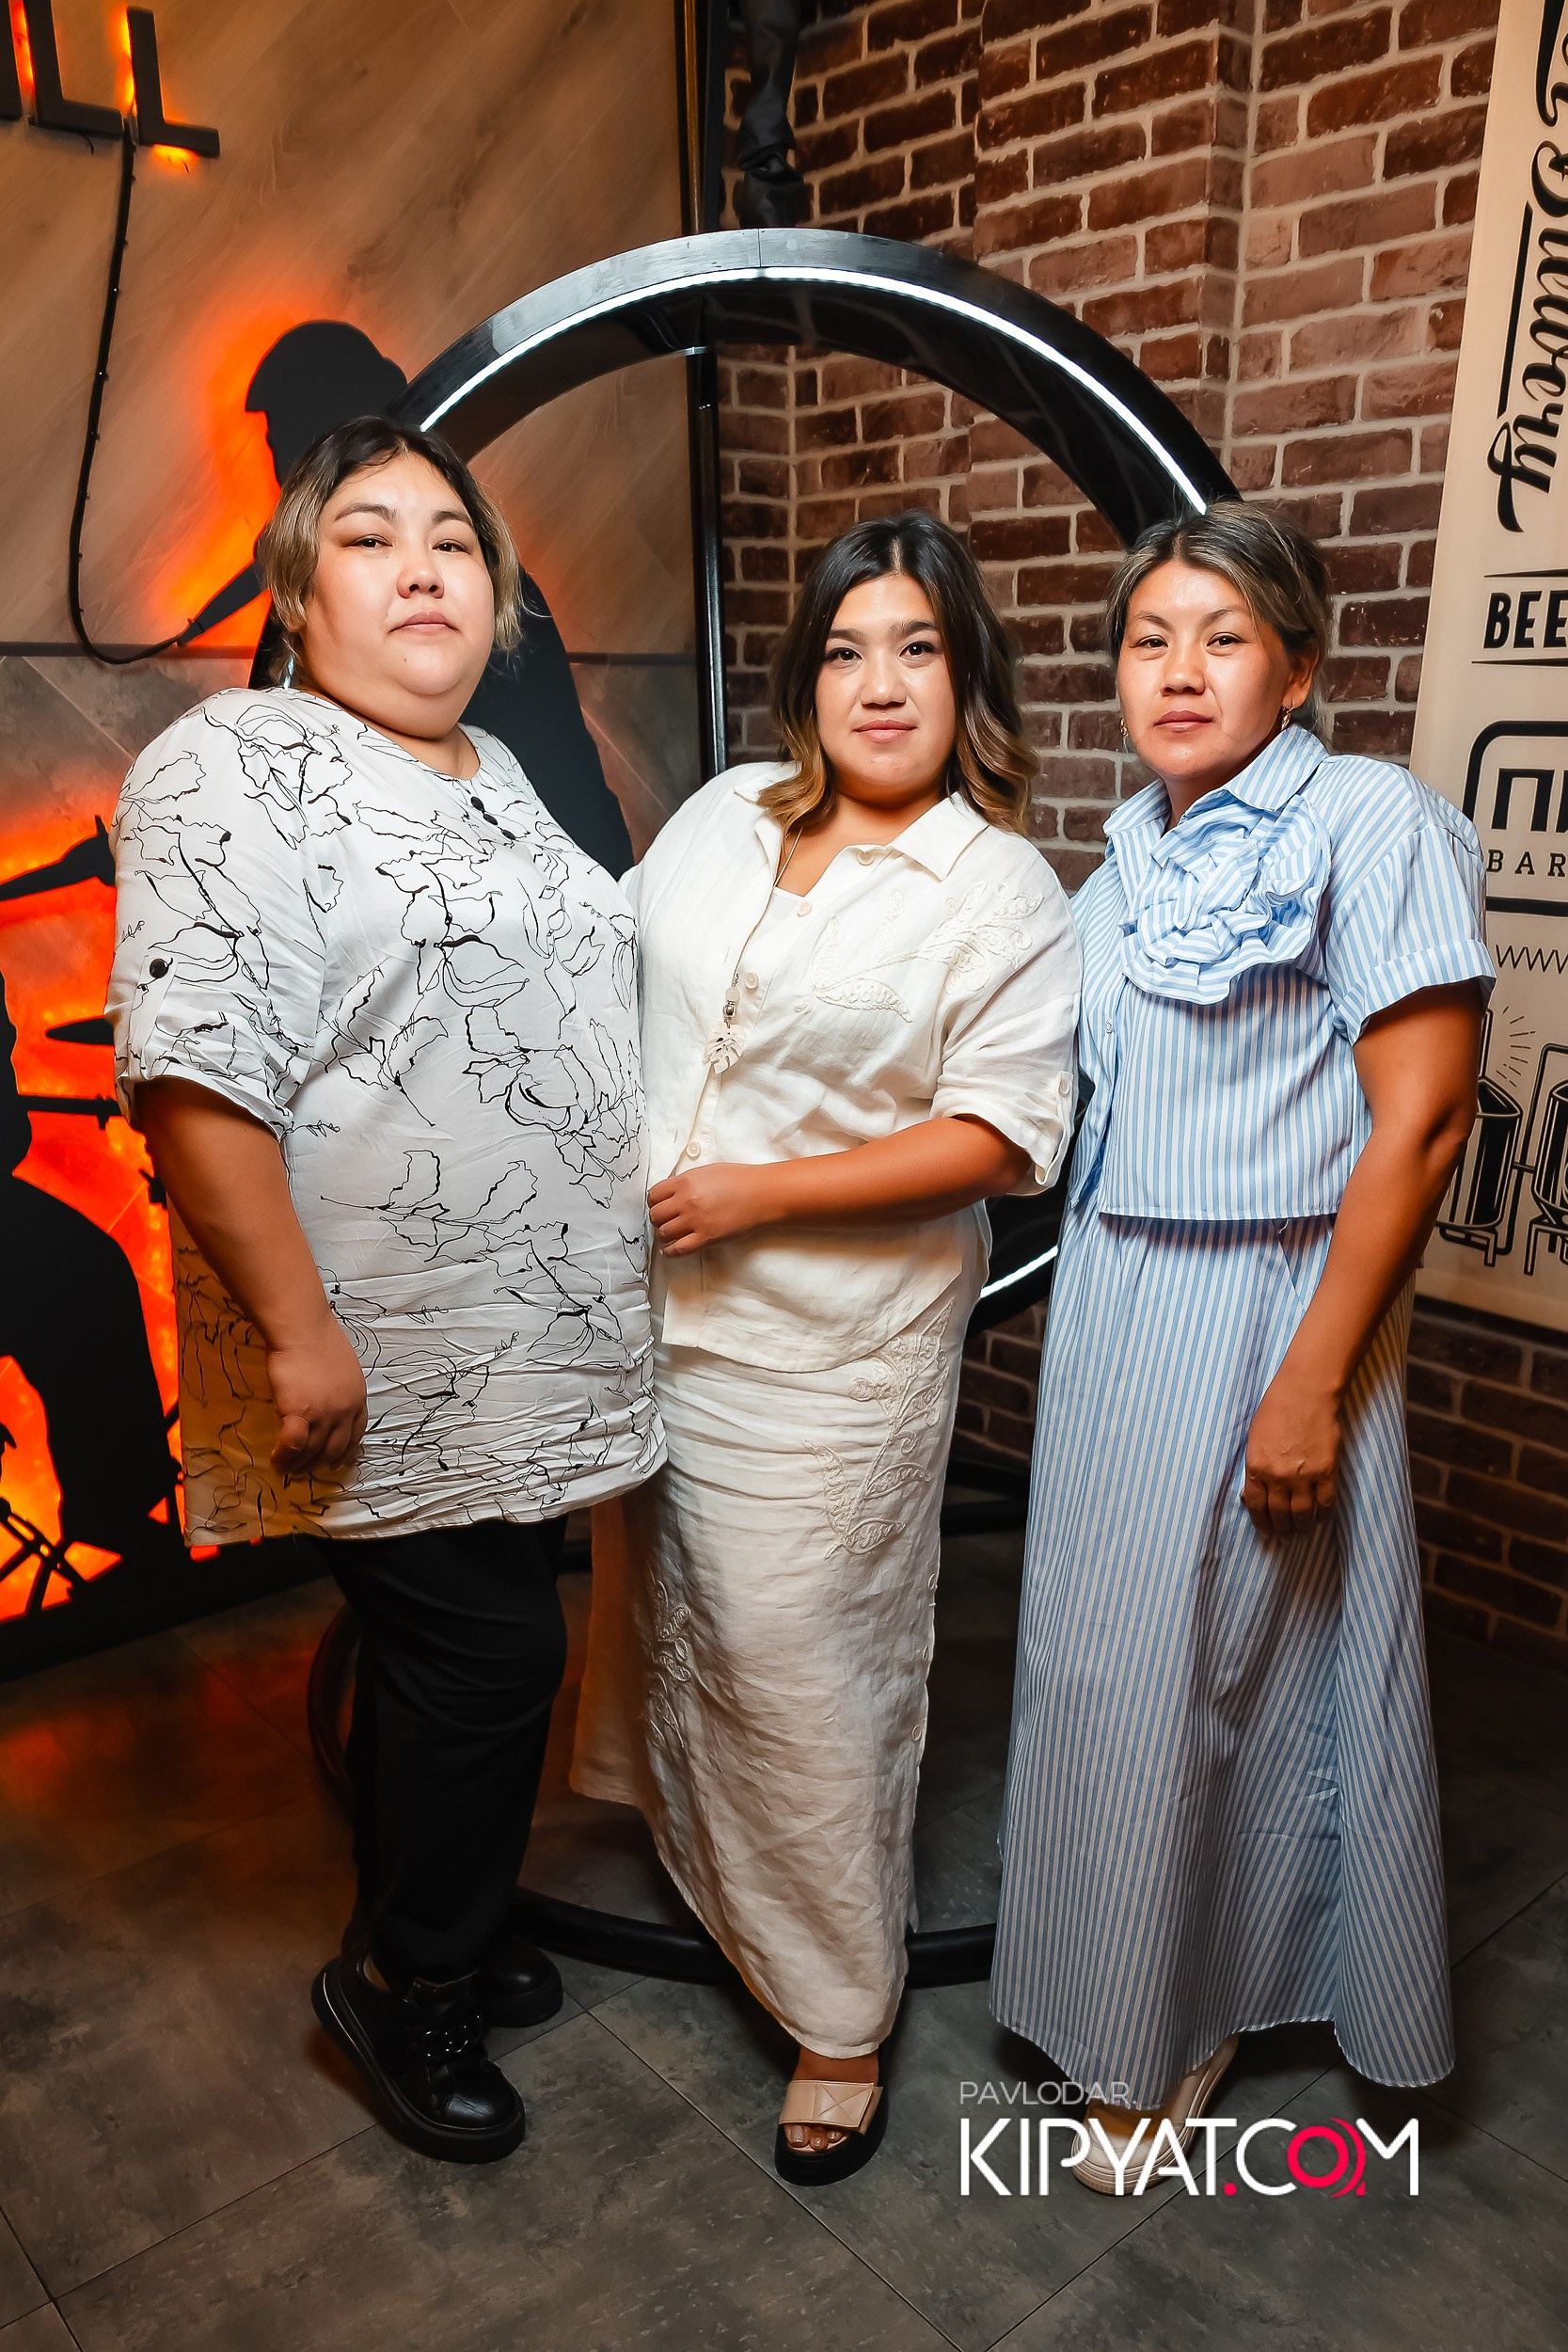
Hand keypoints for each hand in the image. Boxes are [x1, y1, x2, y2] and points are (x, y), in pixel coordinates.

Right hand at [265, 1313, 367, 1474]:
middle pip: (335, 1449)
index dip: (346, 1452)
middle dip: (319, 1463)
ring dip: (298, 1464)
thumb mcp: (343, 1367)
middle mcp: (345, 1411)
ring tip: (286, 1469)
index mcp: (357, 1398)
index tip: (337, 1462)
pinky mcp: (300, 1414)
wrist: (302, 1329)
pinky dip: (284, 1457)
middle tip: (305, 1470)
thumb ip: (338, 1389)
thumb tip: (327, 1399)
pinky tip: (276, 1460)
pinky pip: (292, 1446)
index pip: (356, 1434)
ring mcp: (324, 1415)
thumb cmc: (318, 1339)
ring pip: (312, 1451)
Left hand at [648, 1161, 779, 1254]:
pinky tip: (670, 1250)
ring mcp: (695, 1221)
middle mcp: (686, 1201)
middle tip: (665, 1221)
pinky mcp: (706, 1237)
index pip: (653, 1195)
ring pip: (663, 1233)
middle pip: (655, 1215)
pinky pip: (678, 1249)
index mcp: (685, 1182)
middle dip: (658, 1219)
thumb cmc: (739, 1180)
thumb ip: (686, 1182)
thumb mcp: (707, 1172)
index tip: (659, 1206)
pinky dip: (670, 1252)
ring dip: (664, 1235)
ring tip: (670, 1235)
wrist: (761, 1194)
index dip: (654, 1202)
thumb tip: (671, 1193)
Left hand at [1241, 1366, 1340, 1539]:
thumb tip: (1253, 1493)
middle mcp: (1278, 1476)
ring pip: (1302, 1514)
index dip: (1261, 1524)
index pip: (1256, 1507)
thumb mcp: (1254, 1438)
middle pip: (1279, 1515)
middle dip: (1281, 1531)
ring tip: (1301, 1533)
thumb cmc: (1276, 1409)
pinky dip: (1322, 1515)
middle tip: (1285, 1539)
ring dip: (1301, 1528)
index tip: (1266, 1533)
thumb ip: (1254, 1466)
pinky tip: (1320, 1519)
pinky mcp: (1327, 1472)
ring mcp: (1304, 1476)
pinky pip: (1325, 1503)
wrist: (1305, 1393)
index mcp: (1256, 1467)